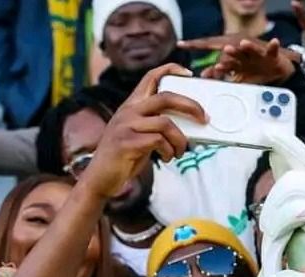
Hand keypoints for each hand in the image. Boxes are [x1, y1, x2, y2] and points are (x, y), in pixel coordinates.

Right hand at [79, 63, 206, 198]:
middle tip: (204, 118)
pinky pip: (158, 141)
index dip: (171, 70)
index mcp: (131, 105)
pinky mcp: (126, 143)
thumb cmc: (124, 158)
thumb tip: (188, 126)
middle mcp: (128, 111)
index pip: (151, 76)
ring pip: (166, 123)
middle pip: (165, 97)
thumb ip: (156, 125)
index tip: (189, 74)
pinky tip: (167, 158)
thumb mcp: (139, 134)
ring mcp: (125, 126)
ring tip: (180, 152)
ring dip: (180, 140)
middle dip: (190, 106)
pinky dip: (169, 151)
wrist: (100, 179)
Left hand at [180, 36, 298, 84]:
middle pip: (233, 51)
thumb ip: (222, 76)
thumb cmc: (255, 71)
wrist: (276, 70)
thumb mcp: (237, 76)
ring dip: (248, 48)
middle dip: (229, 52)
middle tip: (224, 52)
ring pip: (251, 49)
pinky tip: (274, 42)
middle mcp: (243, 53)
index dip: (198, 47)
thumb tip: (205, 78)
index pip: (214, 52)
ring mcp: (256, 53)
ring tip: (243, 45)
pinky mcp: (271, 55)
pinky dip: (273, 46)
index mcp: (233, 57)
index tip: (182, 44)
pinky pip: (272, 50)